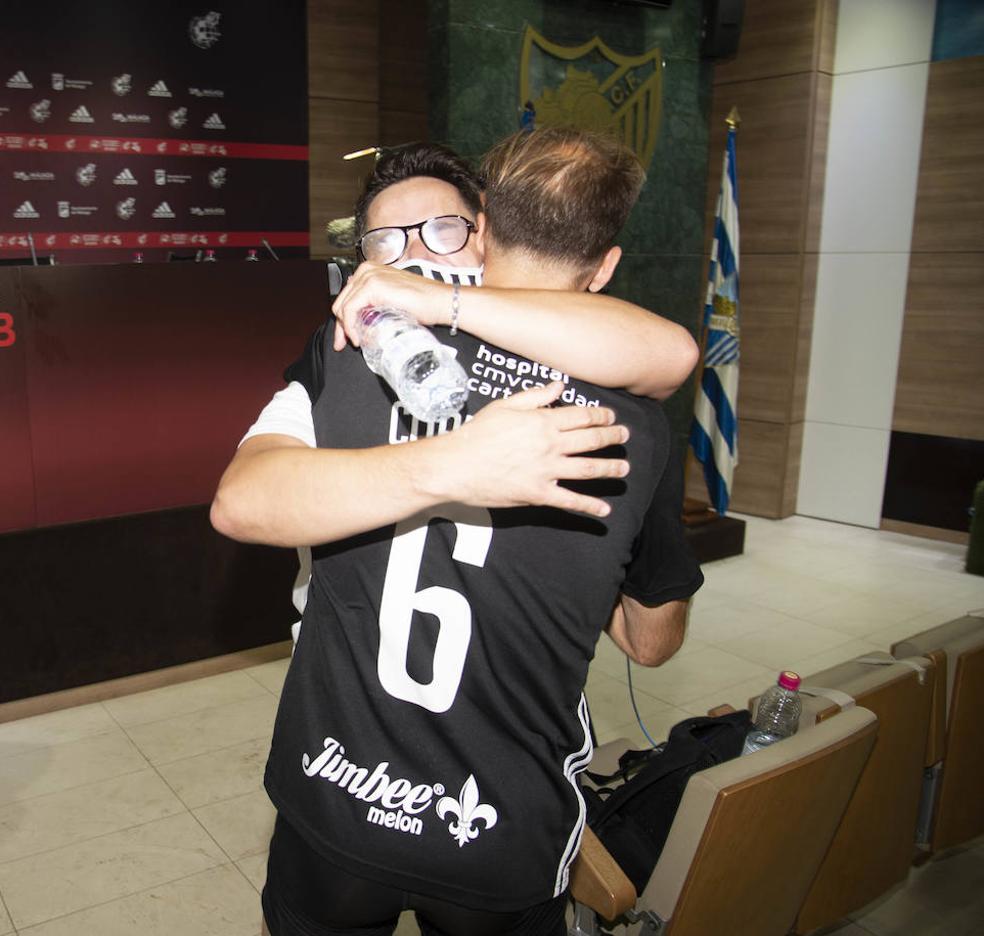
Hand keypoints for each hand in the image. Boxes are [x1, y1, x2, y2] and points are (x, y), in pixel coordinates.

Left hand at [331, 263, 449, 350]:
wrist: (438, 301)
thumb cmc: (422, 303)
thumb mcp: (391, 301)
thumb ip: (376, 304)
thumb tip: (362, 319)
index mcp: (369, 271)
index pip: (347, 296)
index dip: (343, 319)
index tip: (345, 337)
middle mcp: (365, 270)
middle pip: (341, 301)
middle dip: (340, 326)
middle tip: (344, 343)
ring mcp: (367, 276)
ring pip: (342, 306)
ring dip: (345, 328)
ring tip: (355, 341)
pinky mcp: (370, 286)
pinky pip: (349, 310)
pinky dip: (349, 326)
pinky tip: (357, 337)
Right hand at [439, 382, 629, 516]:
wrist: (456, 466)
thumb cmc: (477, 434)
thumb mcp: (505, 406)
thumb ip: (536, 396)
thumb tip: (560, 386)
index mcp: (542, 422)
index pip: (582, 417)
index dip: (601, 416)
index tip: (611, 417)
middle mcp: (550, 446)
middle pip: (591, 441)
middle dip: (612, 438)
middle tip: (624, 437)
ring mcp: (546, 471)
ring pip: (588, 469)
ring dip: (610, 469)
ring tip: (624, 469)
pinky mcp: (539, 494)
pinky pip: (570, 500)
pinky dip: (590, 506)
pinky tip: (605, 509)